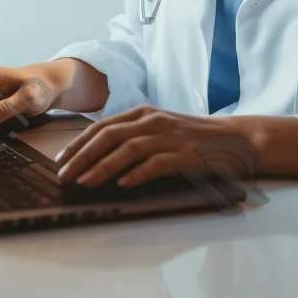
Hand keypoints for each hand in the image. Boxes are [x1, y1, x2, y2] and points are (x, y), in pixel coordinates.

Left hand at [54, 106, 256, 187]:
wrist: (235, 139)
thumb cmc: (194, 139)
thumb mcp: (160, 130)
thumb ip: (135, 137)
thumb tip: (101, 158)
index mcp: (143, 113)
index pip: (102, 126)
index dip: (79, 143)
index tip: (62, 160)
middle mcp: (152, 120)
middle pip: (108, 135)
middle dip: (82, 156)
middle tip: (64, 175)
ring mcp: (168, 136)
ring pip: (127, 148)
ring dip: (102, 166)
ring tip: (84, 183)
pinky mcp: (184, 154)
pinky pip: (155, 163)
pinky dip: (137, 173)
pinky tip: (123, 184)